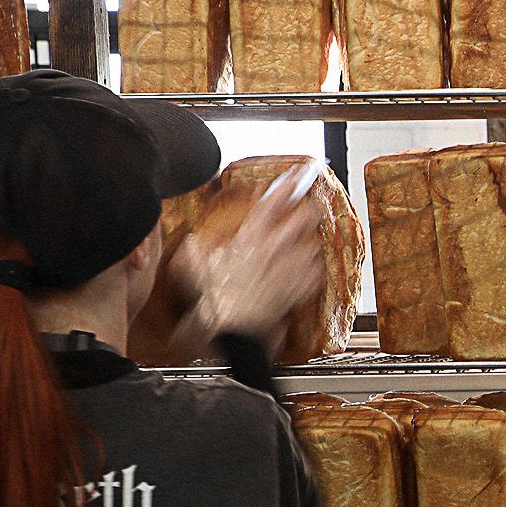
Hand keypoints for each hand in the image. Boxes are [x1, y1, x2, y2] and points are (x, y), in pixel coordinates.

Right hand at [168, 168, 324, 360]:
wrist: (234, 334)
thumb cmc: (214, 302)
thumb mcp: (192, 269)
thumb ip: (193, 253)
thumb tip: (190, 245)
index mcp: (251, 238)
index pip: (275, 201)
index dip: (290, 183)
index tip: (301, 173)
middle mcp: (275, 250)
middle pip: (304, 220)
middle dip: (311, 210)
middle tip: (312, 205)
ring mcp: (289, 271)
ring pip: (313, 246)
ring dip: (313, 241)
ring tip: (311, 238)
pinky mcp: (296, 292)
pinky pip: (314, 276)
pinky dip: (314, 270)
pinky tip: (311, 269)